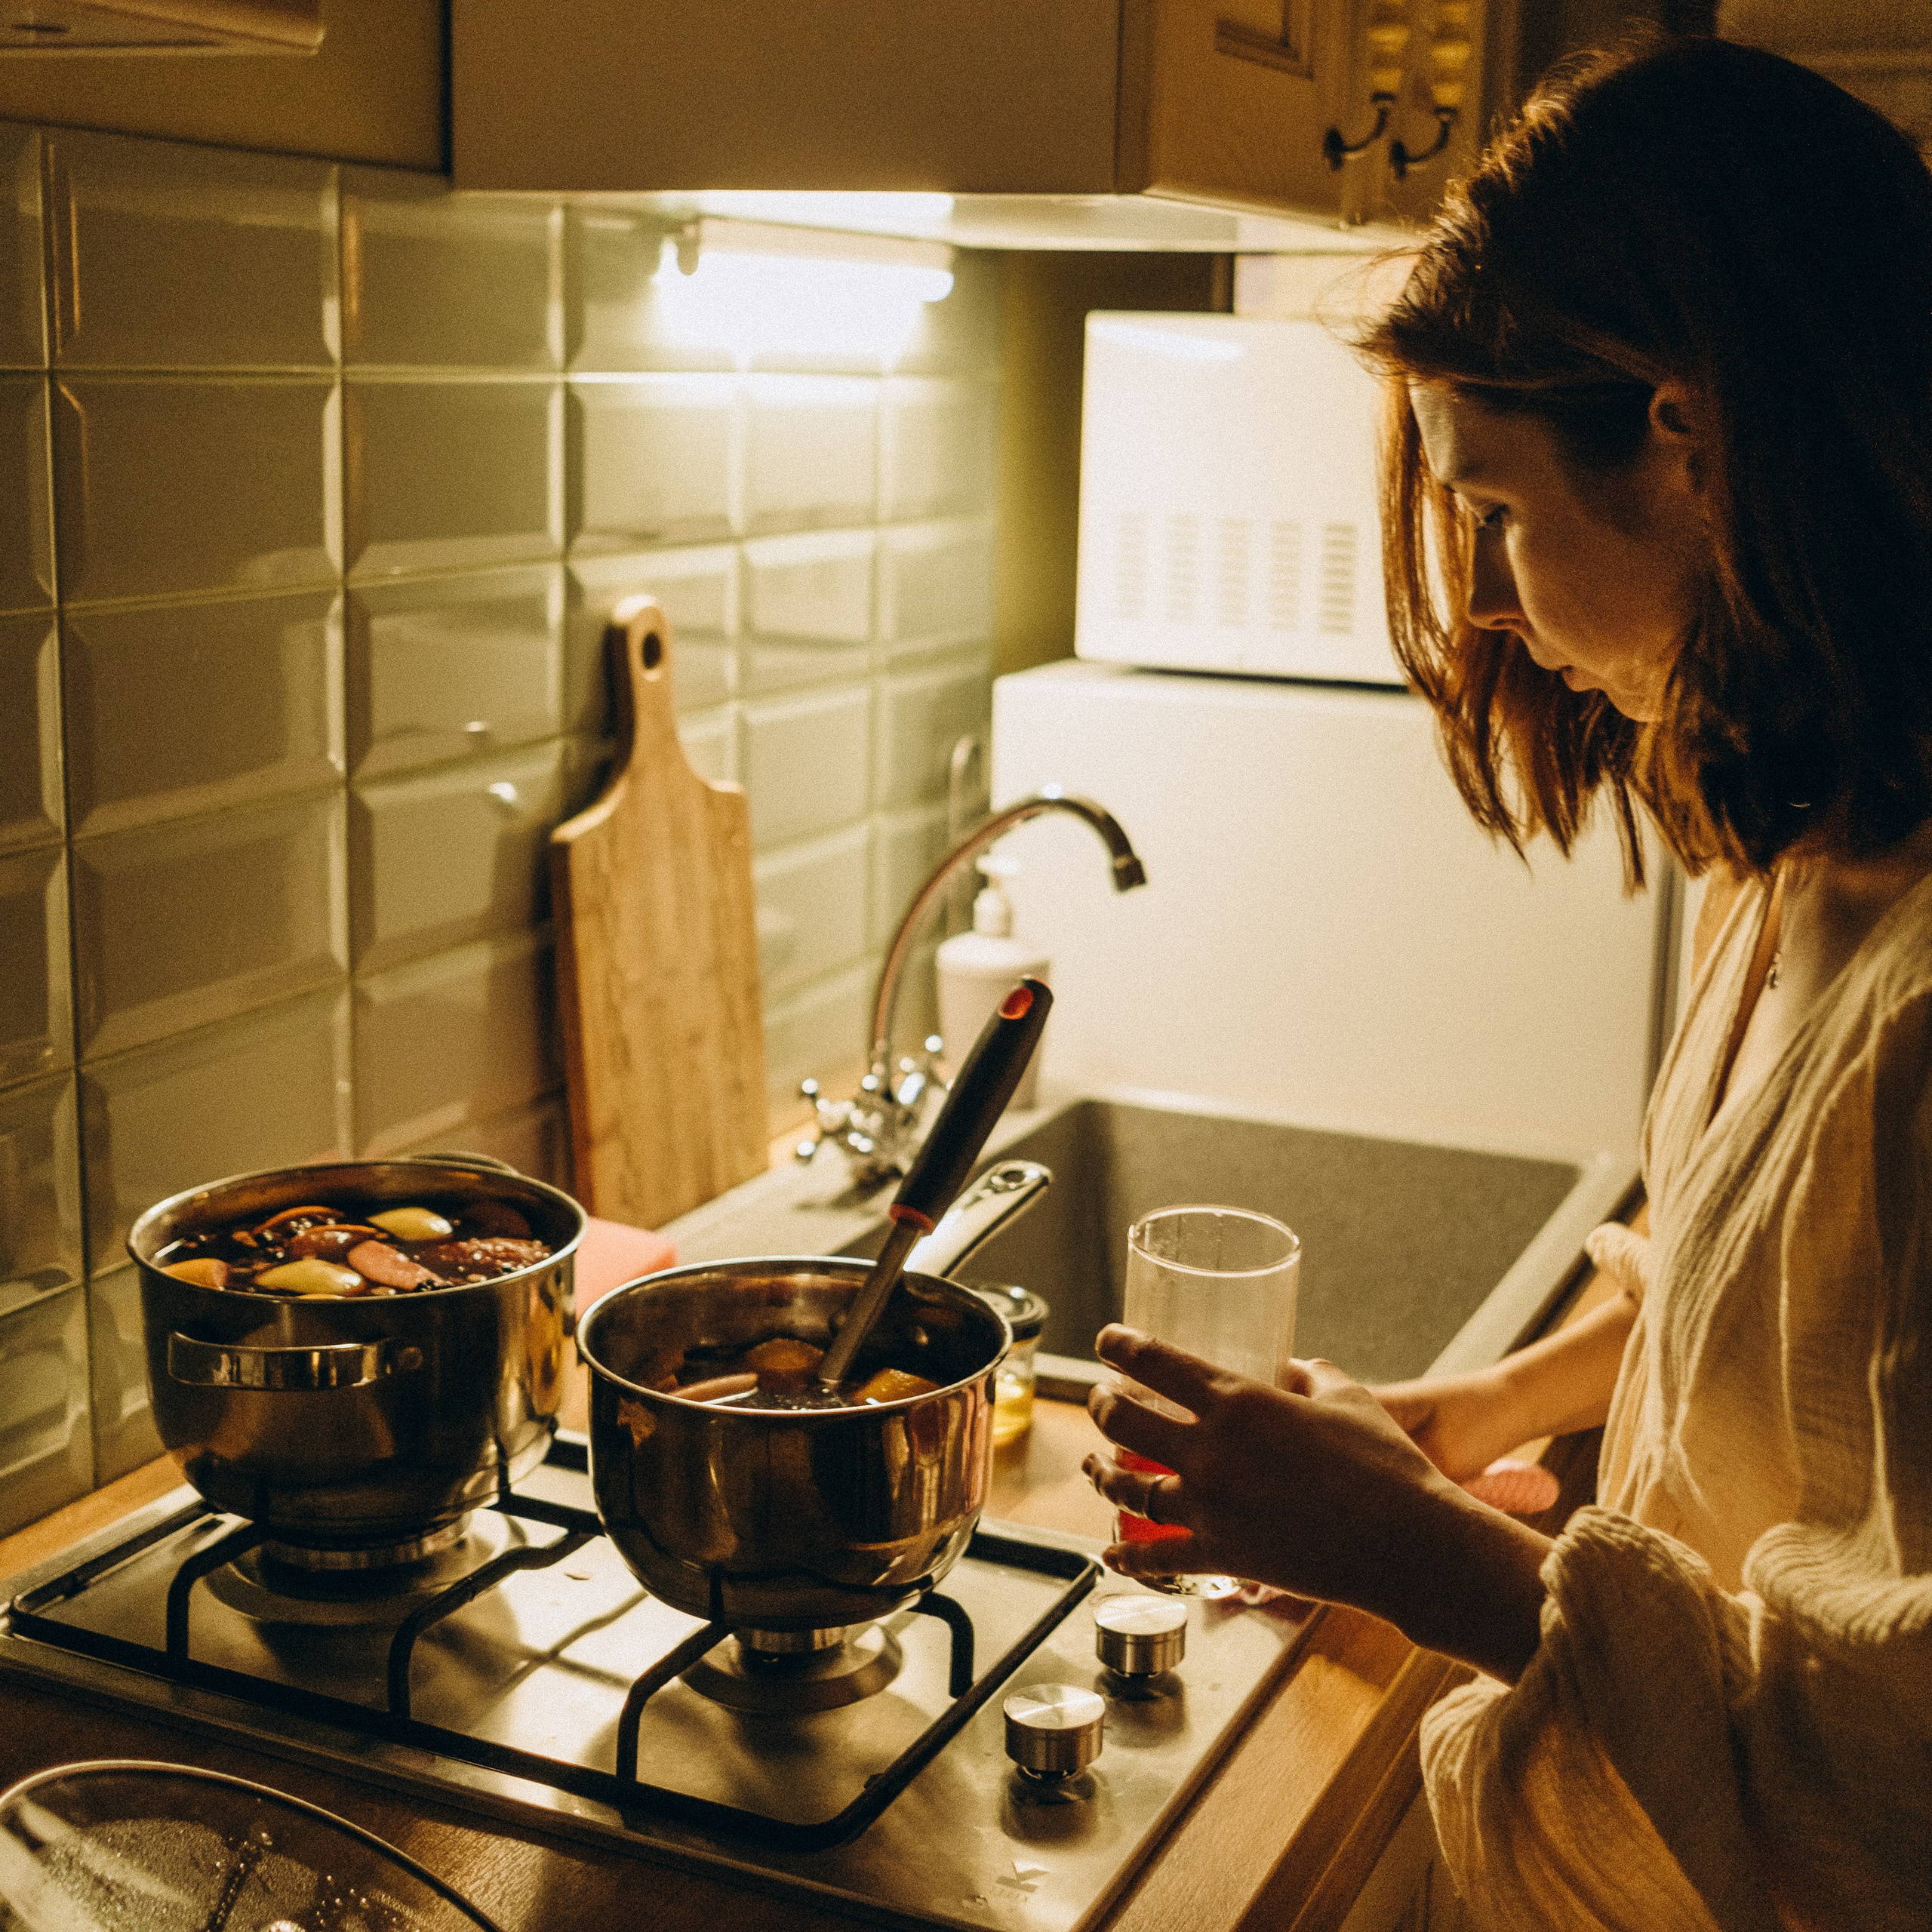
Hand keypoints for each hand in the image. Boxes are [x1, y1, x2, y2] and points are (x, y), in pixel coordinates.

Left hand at [1083, 1325, 1553, 1681]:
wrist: (1408, 1543)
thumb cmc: (1387, 1465)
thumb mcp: (1349, 1398)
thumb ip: (1314, 1377)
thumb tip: (1300, 1369)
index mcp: (1239, 1400)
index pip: (1156, 1362)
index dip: (1121, 1347)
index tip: (1107, 1342)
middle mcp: (1210, 1449)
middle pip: (1123, 1421)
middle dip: (1101, 1406)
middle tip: (1099, 1400)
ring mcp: (1209, 1506)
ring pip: (1127, 1488)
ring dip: (1101, 1474)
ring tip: (1093, 1466)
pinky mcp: (1221, 1557)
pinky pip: (1156, 1558)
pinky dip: (1127, 1557)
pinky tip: (1110, 1554)